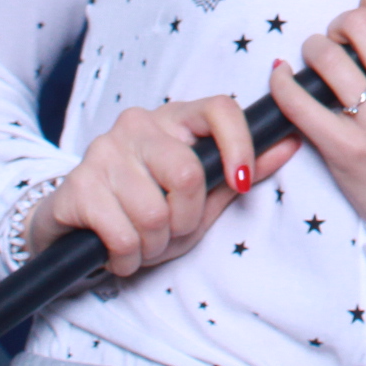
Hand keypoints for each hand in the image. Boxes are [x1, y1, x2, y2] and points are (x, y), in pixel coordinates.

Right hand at [26, 96, 300, 277]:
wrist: (73, 228)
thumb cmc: (144, 209)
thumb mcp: (200, 195)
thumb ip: (242, 171)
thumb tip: (292, 142)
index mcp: (174, 119)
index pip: (220, 108)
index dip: (240, 145)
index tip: (240, 182)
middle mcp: (138, 125)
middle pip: (188, 173)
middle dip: (186, 219)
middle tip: (171, 231)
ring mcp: (104, 151)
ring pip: (154, 212)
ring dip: (154, 245)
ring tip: (142, 242)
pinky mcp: (77, 186)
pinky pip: (122, 234)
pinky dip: (128, 257)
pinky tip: (119, 252)